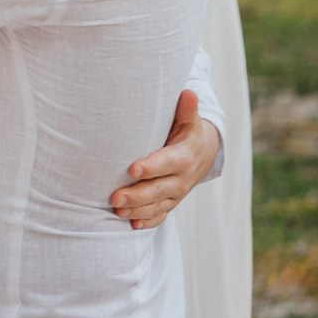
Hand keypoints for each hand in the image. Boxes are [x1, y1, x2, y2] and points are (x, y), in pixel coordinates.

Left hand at [112, 89, 217, 229]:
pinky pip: (160, 215)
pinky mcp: (171, 202)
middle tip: (114, 197)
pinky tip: (131, 225)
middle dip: (137, 195)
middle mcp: (182, 178)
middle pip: (159, 190)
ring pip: (157, 205)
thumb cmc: (186, 132)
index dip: (151, 167)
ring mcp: (176, 193)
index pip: (167, 163)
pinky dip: (147, 221)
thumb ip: (186, 110)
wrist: (202, 154)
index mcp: (184, 156)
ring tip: (116, 210)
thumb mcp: (189, 121)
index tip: (132, 169)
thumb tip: (188, 92)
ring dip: (137, 210)